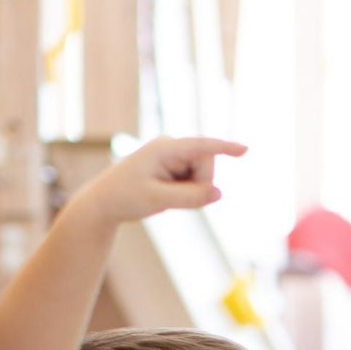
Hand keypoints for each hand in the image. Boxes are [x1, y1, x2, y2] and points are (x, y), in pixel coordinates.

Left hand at [72, 135, 246, 225]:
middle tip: (171, 198)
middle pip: (207, 165)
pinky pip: (196, 180)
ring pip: (204, 175)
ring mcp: (174, 156)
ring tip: (164, 195)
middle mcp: (172, 147)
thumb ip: (190, 197)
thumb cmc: (126, 198)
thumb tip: (219, 193)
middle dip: (200, 185)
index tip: (245, 149)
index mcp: (165, 148)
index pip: (202, 146)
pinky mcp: (175, 166)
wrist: (104, 202)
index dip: (225, 148)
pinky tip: (167, 193)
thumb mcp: (158, 200)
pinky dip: (187, 191)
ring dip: (192, 190)